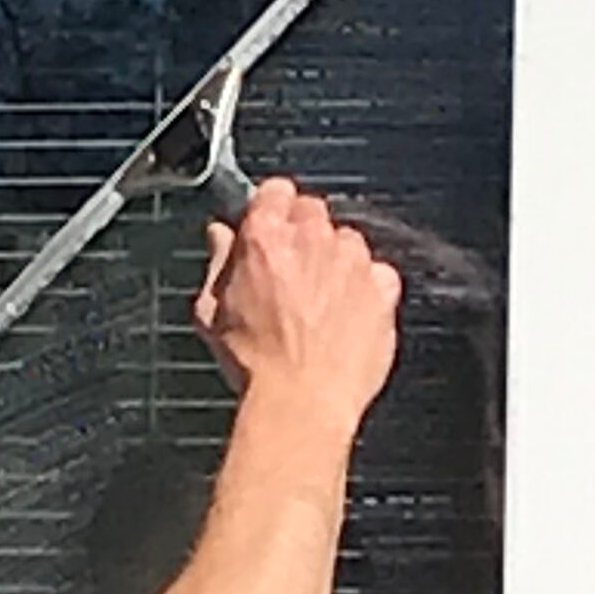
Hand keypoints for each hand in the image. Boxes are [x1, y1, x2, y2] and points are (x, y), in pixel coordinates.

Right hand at [193, 177, 401, 434]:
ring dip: (335, 262)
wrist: (301, 403)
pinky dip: (366, 288)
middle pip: (314, 212)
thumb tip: (220, 236)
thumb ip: (219, 261)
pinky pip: (378, 274)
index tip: (270, 228)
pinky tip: (346, 318)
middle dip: (303, 236)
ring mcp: (352, 261)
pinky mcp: (382, 288)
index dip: (271, 209)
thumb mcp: (211, 310)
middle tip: (291, 276)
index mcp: (266, 236)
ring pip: (348, 242)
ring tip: (318, 306)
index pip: (275, 190)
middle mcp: (313, 239)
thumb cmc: (256, 364)